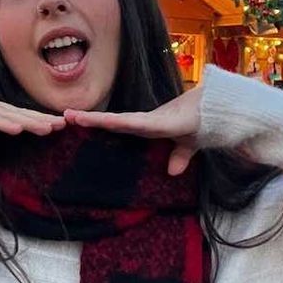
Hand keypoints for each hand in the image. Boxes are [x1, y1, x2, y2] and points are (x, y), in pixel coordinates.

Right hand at [0, 63, 65, 162]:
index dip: (34, 121)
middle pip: (18, 114)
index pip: (15, 117)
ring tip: (50, 127)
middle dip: (41, 119)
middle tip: (66, 123)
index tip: (56, 126)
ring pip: (7, 115)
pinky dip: (2, 122)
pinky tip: (17, 127)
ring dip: (29, 121)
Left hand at [64, 86, 202, 175]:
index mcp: (147, 126)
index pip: (117, 126)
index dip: (98, 124)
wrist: (219, 110)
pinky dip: (117, 122)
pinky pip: (134, 123)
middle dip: (88, 119)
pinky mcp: (160, 122)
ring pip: (116, 121)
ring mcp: (150, 120)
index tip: (78, 122)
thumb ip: (179, 157)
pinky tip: (102, 121)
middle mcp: (144, 121)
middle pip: (110, 122)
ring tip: (72, 116)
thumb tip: (172, 172)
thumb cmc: (201, 122)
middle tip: (64, 116)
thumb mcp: (187, 146)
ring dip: (94, 119)